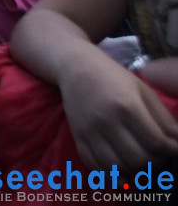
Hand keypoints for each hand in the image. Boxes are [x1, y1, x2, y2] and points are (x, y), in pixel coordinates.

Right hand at [59, 59, 177, 172]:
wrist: (75, 68)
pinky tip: (120, 170)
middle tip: (157, 158)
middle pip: (137, 159)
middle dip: (153, 164)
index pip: (156, 143)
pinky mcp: (78, 137)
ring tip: (140, 164)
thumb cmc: (114, 77)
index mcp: (127, 106)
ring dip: (133, 172)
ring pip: (116, 167)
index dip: (170, 152)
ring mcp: (90, 131)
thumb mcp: (143, 90)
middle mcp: (107, 121)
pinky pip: (94, 165)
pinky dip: (110, 174)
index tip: (172, 149)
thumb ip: (163, 118)